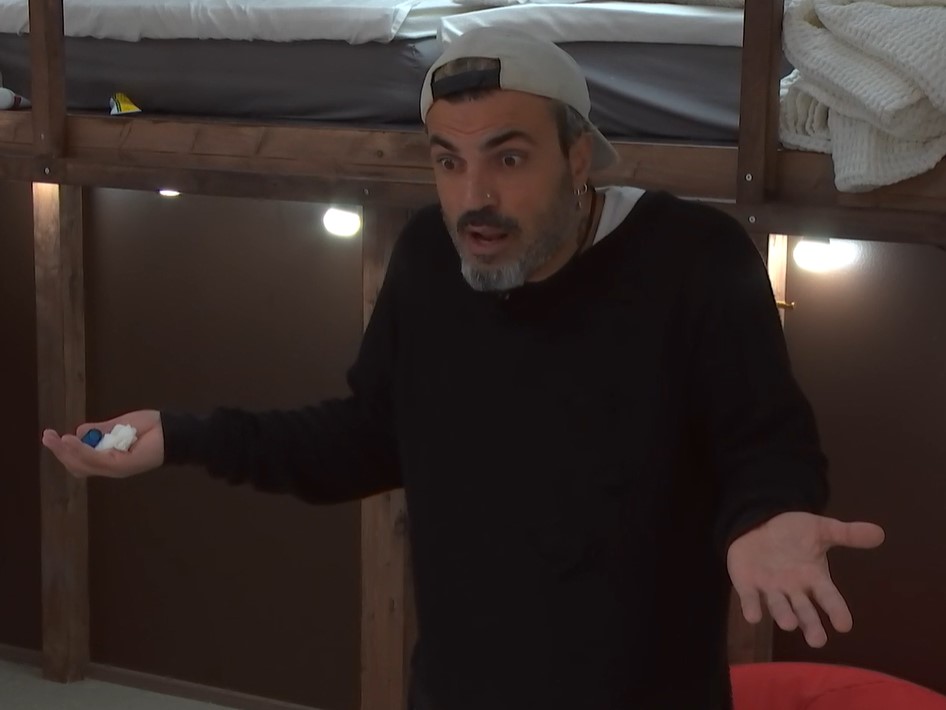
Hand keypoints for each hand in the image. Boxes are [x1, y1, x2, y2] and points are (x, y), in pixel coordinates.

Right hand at [41, 410, 164, 478]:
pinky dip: (81, 450)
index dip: (64, 450)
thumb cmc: (151, 427)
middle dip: (59, 452)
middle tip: (46, 436)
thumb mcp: (119, 425)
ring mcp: (116, 468)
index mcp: (109, 460)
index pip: (80, 461)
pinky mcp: (122, 465)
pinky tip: (70, 440)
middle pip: (77, 465)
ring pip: (83, 463)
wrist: (174, 430)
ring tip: (54, 438)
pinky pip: (96, 459)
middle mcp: (111, 467)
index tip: (50, 436)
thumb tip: (78, 432)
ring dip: (65, 451)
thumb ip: (100, 431)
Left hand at [727, 511, 884, 647]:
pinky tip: (752, 617)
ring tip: (790, 625)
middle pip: (805, 611)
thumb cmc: (793, 532)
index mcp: (814, 578)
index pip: (829, 598)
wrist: (759, 522)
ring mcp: (771, 588)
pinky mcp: (747, 584)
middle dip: (811, 626)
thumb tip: (879, 532)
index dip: (836, 611)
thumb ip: (847, 534)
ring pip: (779, 607)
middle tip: (817, 641)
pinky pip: (749, 598)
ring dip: (784, 616)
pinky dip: (751, 607)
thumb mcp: (821, 529)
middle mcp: (794, 589)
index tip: (844, 625)